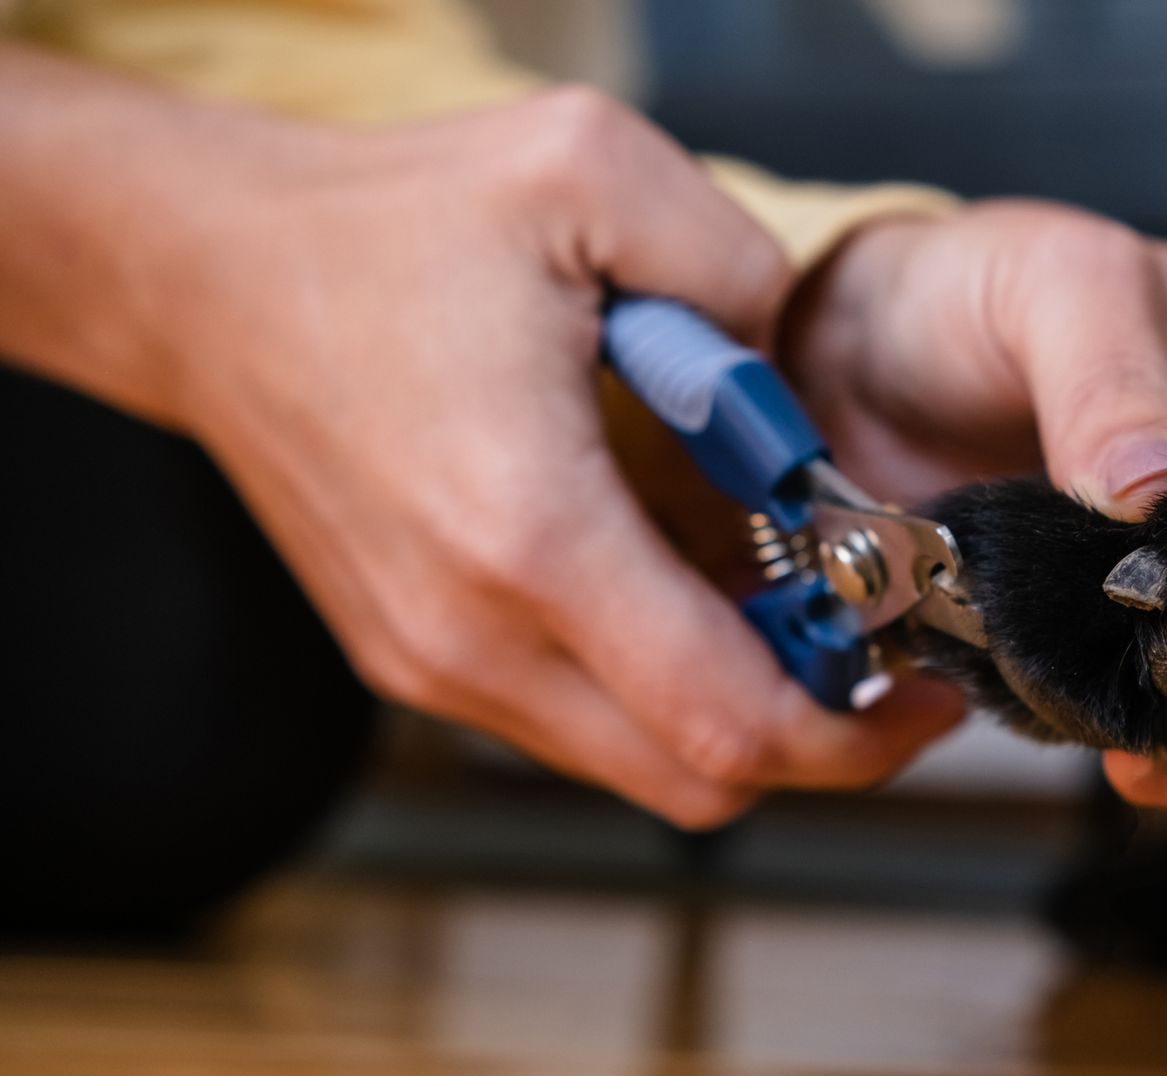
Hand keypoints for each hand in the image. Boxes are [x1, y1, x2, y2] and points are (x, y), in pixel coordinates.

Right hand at [159, 89, 961, 825]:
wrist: (205, 278)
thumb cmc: (378, 230)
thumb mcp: (589, 172)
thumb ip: (741, 270)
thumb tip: (803, 388)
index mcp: (529, 530)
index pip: (728, 718)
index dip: (859, 730)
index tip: (926, 688)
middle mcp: (473, 634)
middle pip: (697, 778)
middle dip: (819, 739)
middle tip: (879, 656)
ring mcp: (435, 664)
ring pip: (639, 765)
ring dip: (737, 713)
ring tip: (787, 614)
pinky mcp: (417, 660)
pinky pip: (576, 725)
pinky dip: (658, 690)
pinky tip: (688, 598)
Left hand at [782, 199, 1166, 805]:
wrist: (840, 348)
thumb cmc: (970, 285)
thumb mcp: (1056, 283)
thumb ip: (1108, 375)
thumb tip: (1159, 486)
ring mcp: (1159, 578)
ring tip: (1155, 758)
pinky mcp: (1078, 631)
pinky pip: (1118, 701)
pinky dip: (1114, 733)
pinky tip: (1110, 754)